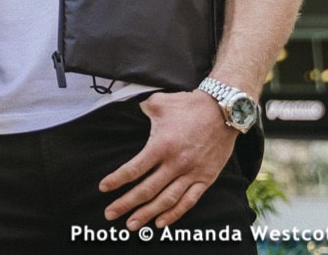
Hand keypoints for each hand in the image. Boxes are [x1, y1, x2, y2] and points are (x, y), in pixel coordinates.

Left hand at [98, 91, 236, 230]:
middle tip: (110, 214)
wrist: (223, 110)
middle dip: (126, 204)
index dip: (117, 180)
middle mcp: (175, 163)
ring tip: (132, 225)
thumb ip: (141, 110)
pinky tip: (160, 223)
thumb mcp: (159, 103)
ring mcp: (192, 173)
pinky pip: (189, 201)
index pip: (134, 169)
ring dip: (147, 214)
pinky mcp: (206, 178)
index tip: (103, 188)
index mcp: (161, 145)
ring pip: (166, 200)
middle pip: (146, 190)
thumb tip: (130, 112)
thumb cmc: (189, 105)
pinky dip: (175, 214)